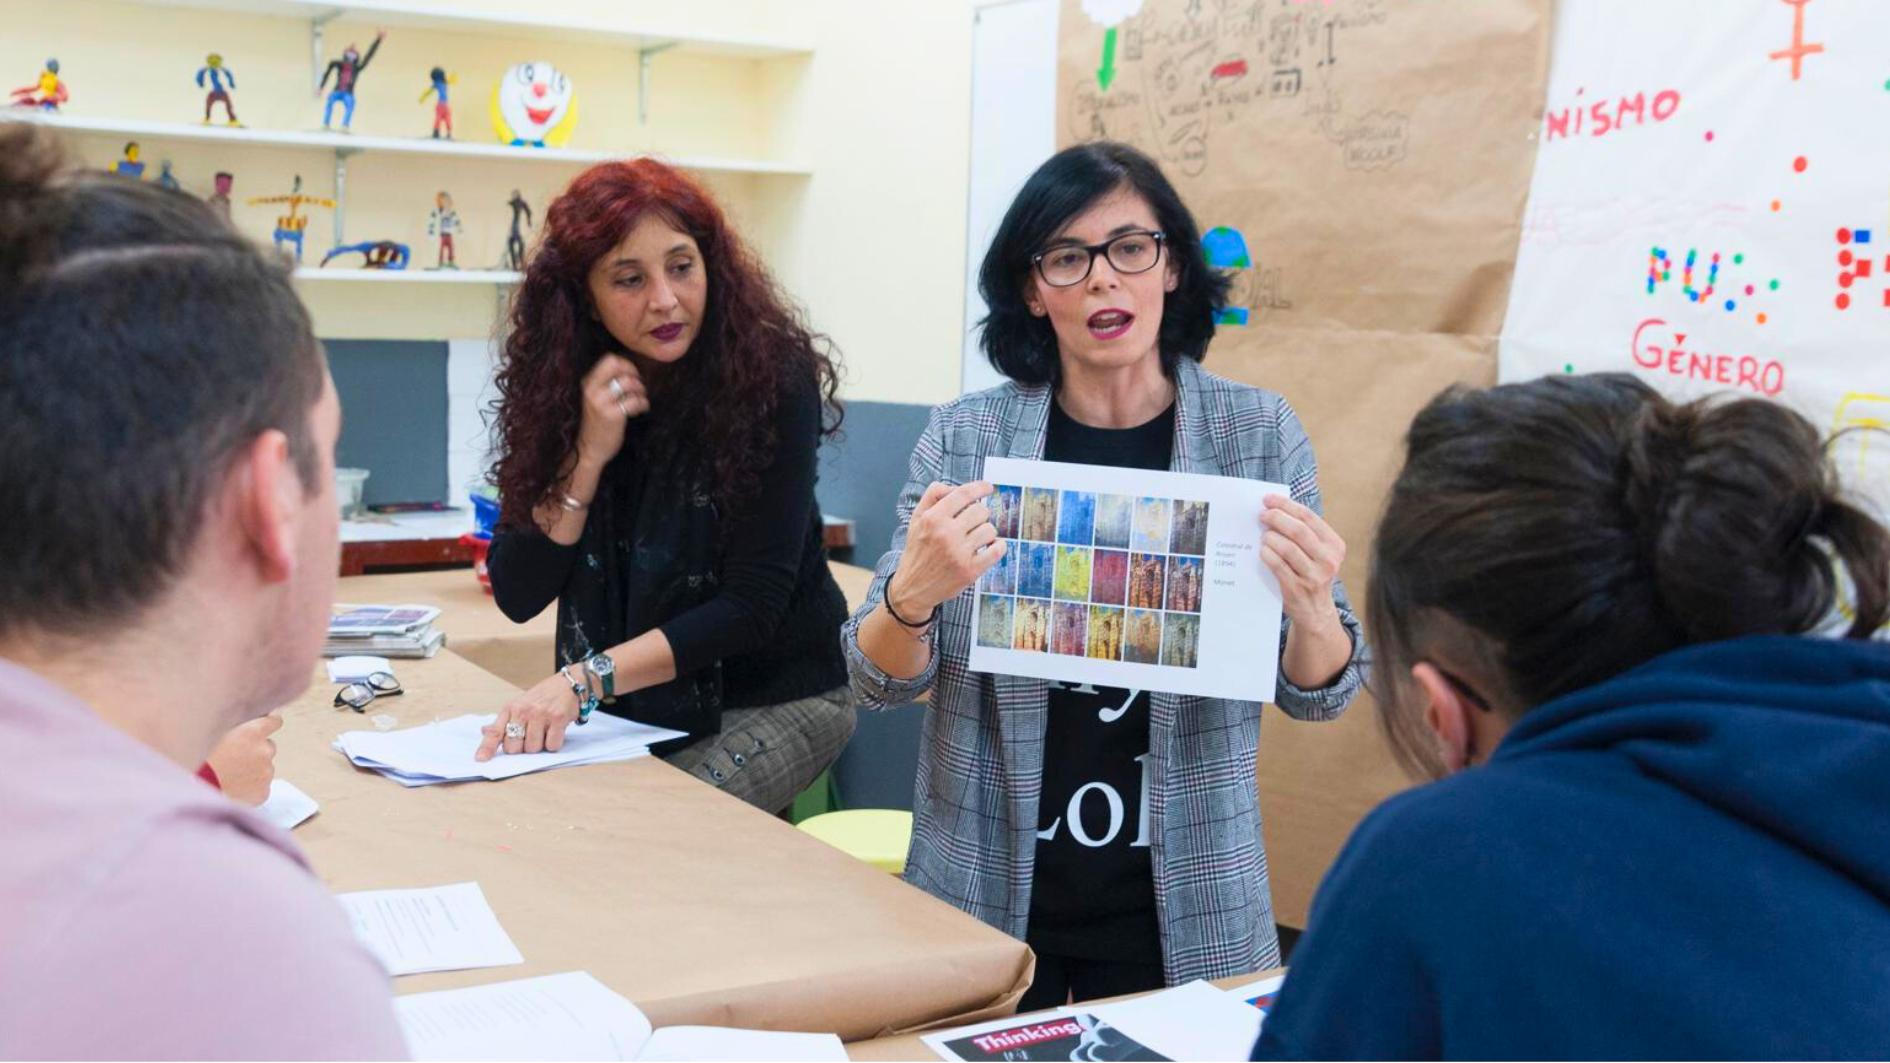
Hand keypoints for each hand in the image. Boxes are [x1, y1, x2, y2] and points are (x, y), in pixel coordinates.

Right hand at [205, 712, 282, 805]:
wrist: (193, 789)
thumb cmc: (197, 761)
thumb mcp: (214, 732)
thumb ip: (236, 726)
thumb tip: (246, 722)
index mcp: (253, 732)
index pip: (274, 721)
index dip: (268, 723)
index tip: (267, 725)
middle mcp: (264, 750)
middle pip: (267, 746)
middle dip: (255, 750)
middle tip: (234, 758)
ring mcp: (266, 772)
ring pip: (264, 767)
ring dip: (253, 769)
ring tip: (229, 775)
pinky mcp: (263, 792)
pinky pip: (261, 786)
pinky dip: (251, 786)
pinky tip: (233, 787)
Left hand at [476, 671, 580, 760]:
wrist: (569, 684)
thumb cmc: (543, 696)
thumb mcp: (520, 704)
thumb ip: (503, 721)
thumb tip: (484, 731)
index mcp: (510, 708)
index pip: (495, 732)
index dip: (487, 747)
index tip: (480, 759)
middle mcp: (523, 711)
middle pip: (514, 747)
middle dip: (522, 748)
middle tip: (530, 736)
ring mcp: (540, 715)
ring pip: (533, 748)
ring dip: (540, 746)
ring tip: (545, 731)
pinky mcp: (558, 719)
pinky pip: (552, 745)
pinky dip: (554, 743)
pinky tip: (555, 731)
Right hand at [574, 354, 648, 468]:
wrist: (589, 449)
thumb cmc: (597, 423)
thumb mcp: (596, 398)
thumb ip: (607, 383)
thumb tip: (631, 370)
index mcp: (588, 382)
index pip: (609, 359)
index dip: (626, 364)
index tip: (632, 375)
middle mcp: (592, 389)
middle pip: (617, 365)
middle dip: (634, 373)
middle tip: (639, 385)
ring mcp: (601, 402)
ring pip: (629, 383)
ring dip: (641, 390)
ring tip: (641, 399)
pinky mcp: (612, 415)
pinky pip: (634, 401)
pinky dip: (643, 403)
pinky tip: (642, 409)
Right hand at [889, 481, 1005, 616]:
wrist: (913, 588)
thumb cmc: (918, 551)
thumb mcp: (916, 520)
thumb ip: (932, 497)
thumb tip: (955, 487)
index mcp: (932, 519)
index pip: (963, 494)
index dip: (980, 488)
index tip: (988, 487)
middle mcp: (946, 534)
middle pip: (980, 510)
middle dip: (979, 515)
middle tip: (972, 524)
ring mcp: (959, 554)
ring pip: (990, 529)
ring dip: (987, 532)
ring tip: (976, 539)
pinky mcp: (970, 571)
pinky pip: (997, 550)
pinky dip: (999, 546)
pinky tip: (991, 547)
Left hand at [1261, 495, 1345, 628]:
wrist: (1315, 611)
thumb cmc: (1312, 574)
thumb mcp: (1319, 553)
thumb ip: (1304, 533)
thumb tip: (1275, 509)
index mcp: (1334, 545)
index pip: (1309, 517)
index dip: (1287, 505)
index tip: (1269, 499)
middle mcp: (1328, 559)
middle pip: (1298, 530)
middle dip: (1277, 518)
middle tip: (1263, 514)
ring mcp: (1313, 575)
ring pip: (1287, 548)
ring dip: (1271, 537)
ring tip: (1263, 534)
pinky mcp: (1297, 588)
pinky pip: (1278, 565)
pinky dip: (1267, 554)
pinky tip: (1262, 550)